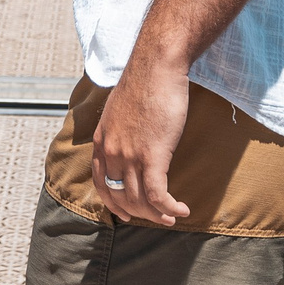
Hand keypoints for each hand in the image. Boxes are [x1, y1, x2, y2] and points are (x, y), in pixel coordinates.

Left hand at [91, 58, 192, 226]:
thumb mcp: (120, 110)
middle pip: (120, 196)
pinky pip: (157, 195)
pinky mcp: (152, 155)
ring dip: (157, 214)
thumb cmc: (145, 82)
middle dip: (139, 213)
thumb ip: (121, 130)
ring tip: (172, 217)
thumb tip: (131, 140)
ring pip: (139, 200)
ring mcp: (130, 155)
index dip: (114, 203)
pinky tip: (182, 210)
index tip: (126, 213)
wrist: (156, 66)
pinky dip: (169, 207)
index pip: (101, 183)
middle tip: (157, 218)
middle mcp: (111, 152)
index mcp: (101, 141)